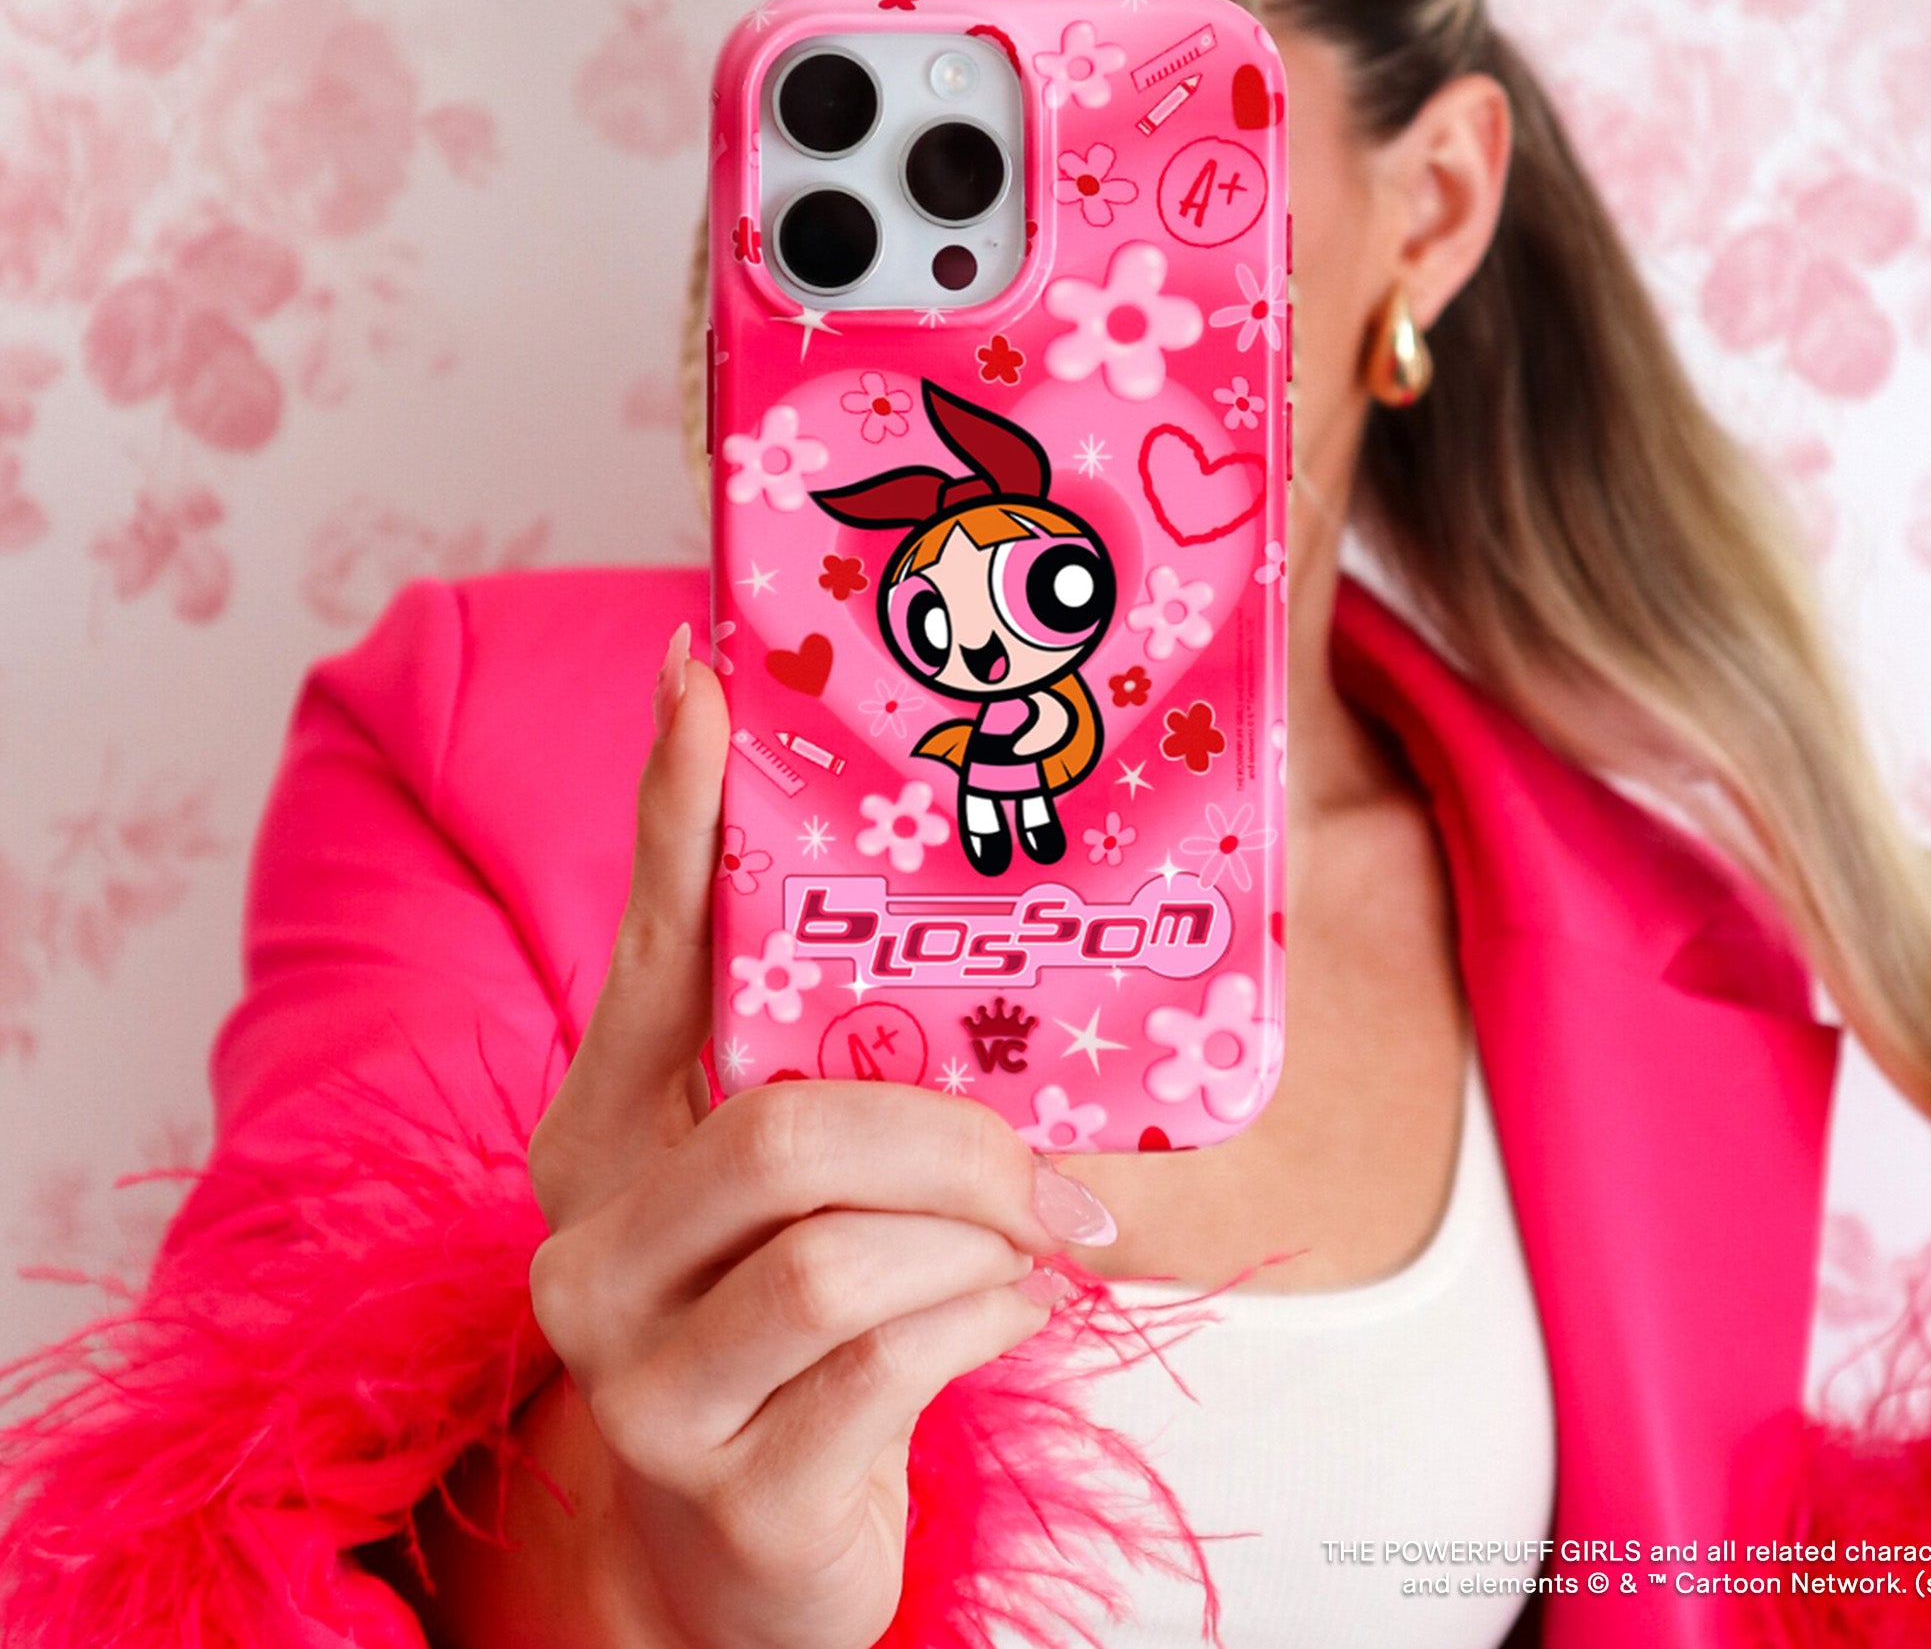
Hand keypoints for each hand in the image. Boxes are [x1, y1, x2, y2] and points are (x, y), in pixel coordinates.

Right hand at [522, 629, 1115, 1648]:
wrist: (737, 1558)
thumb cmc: (789, 1328)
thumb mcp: (795, 1188)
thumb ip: (847, 1074)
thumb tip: (974, 928)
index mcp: (603, 1137)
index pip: (647, 949)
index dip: (672, 810)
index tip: (700, 668)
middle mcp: (588, 1247)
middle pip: (780, 1132)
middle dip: (949, 1135)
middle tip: (1047, 1160)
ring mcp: (642, 1382)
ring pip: (838, 1255)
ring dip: (980, 1239)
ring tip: (1041, 1244)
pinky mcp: (734, 1487)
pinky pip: (893, 1364)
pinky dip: (988, 1322)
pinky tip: (1014, 1312)